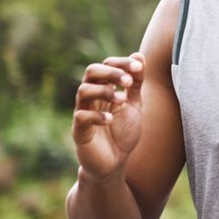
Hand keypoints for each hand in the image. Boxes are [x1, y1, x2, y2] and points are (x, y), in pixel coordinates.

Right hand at [71, 53, 144, 179]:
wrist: (114, 163)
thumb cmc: (122, 133)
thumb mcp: (134, 105)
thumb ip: (136, 83)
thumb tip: (139, 56)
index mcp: (103, 89)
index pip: (106, 65)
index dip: (121, 63)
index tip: (139, 67)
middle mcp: (91, 98)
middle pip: (90, 72)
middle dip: (110, 72)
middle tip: (128, 82)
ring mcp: (83, 113)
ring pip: (83, 91)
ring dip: (104, 91)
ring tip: (121, 100)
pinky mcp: (79, 131)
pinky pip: (81, 117)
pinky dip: (97, 116)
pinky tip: (111, 119)